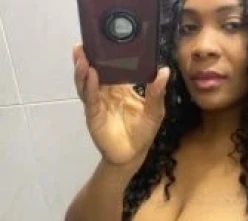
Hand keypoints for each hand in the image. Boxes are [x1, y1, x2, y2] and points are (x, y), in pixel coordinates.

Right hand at [72, 43, 169, 165]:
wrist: (132, 155)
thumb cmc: (143, 132)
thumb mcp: (154, 111)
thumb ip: (156, 93)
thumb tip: (164, 71)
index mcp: (121, 88)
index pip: (112, 67)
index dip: (107, 54)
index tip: (105, 39)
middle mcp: (106, 92)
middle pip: (94, 71)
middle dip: (88, 57)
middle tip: (85, 42)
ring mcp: (98, 102)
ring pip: (87, 82)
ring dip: (83, 68)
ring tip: (83, 55)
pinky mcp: (93, 114)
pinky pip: (90, 98)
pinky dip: (89, 86)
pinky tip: (91, 75)